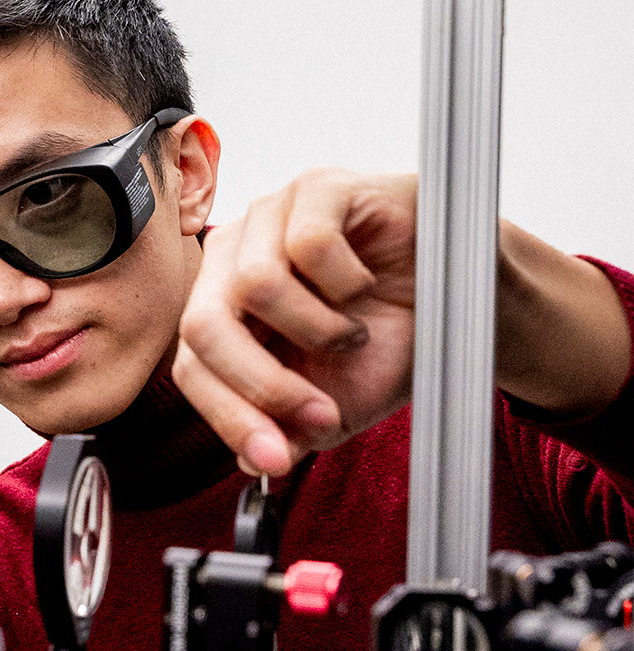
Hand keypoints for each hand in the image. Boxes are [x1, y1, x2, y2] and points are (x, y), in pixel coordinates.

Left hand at [174, 171, 418, 475]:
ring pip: (256, 285)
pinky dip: (345, 283)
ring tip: (353, 331)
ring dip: (318, 329)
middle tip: (322, 412)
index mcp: (221, 308)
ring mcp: (269, 216)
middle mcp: (232, 257)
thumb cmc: (388, 337)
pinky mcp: (316, 188)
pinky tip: (364, 286)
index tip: (277, 460)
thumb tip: (251, 462)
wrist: (458, 297)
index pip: (191, 366)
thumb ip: (288, 430)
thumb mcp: (338, 403)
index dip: (230, 418)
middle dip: (263, 384)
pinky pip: (308, 244)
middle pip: (203, 325)